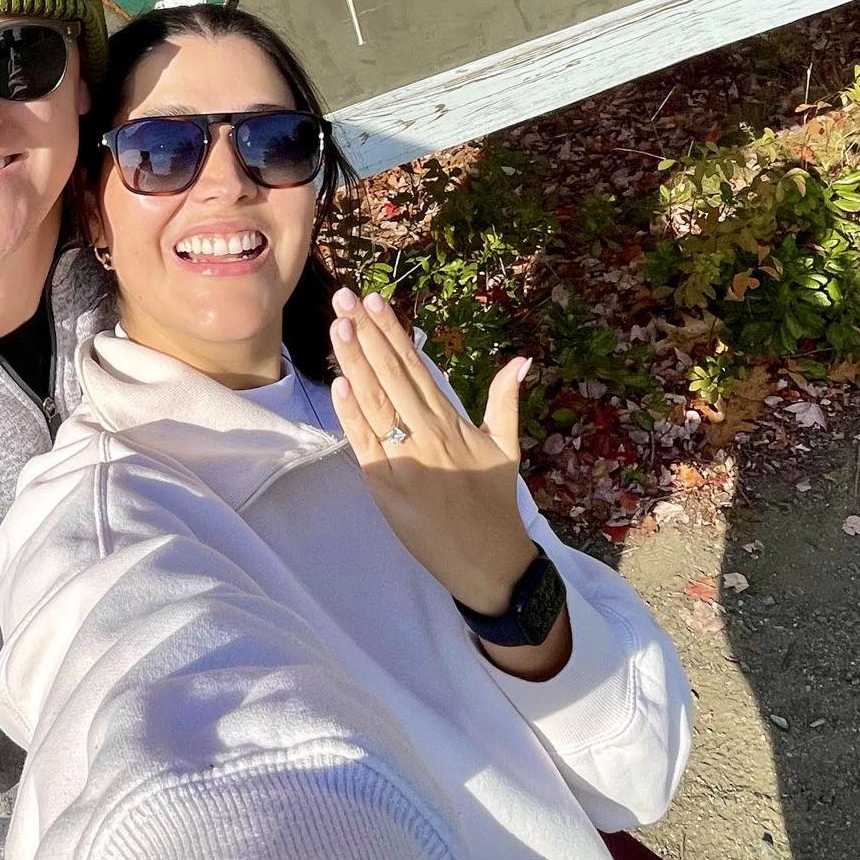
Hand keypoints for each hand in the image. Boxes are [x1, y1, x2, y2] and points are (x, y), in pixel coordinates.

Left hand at [329, 287, 535, 615]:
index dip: (393, 333)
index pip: (416, 366)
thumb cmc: (494, 502)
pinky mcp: (388, 488)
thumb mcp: (506, 447)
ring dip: (354, 363)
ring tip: (338, 327)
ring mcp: (406, 461)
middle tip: (345, 297)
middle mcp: (428, 435)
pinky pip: (366, 445)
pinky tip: (340, 384)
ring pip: (375, 403)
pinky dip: (352, 414)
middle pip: (392, 376)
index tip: (373, 301)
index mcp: (452, 421)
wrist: (490, 562)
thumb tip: (521, 360)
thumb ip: (505, 401)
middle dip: (366, 335)